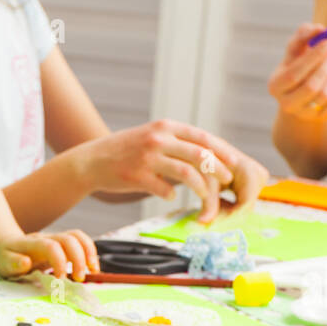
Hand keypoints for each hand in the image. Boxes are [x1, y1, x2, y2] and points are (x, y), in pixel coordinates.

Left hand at [0, 229, 99, 280]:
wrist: (8, 244)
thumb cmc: (7, 257)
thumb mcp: (4, 263)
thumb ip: (14, 263)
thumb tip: (25, 263)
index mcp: (32, 244)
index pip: (51, 246)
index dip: (60, 262)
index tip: (60, 280)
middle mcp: (47, 238)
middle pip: (69, 239)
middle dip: (79, 259)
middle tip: (79, 279)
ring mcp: (56, 239)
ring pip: (78, 237)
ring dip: (89, 253)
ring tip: (93, 271)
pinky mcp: (63, 244)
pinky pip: (80, 242)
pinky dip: (90, 253)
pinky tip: (92, 268)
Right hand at [83, 120, 268, 221]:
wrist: (91, 161)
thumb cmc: (126, 152)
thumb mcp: (152, 137)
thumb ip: (177, 143)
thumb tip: (207, 157)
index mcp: (166, 127)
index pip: (203, 138)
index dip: (222, 152)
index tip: (234, 165)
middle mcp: (158, 138)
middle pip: (200, 155)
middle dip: (218, 171)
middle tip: (227, 183)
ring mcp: (147, 158)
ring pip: (187, 173)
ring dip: (201, 189)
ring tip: (204, 198)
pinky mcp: (137, 176)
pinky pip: (164, 189)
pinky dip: (171, 195)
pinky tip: (170, 198)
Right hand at [269, 23, 326, 123]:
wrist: (301, 89)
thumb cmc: (298, 63)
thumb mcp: (296, 48)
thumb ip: (304, 34)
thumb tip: (319, 29)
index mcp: (276, 85)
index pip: (293, 75)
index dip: (313, 58)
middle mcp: (287, 103)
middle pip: (310, 87)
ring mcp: (304, 113)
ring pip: (326, 94)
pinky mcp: (321, 118)